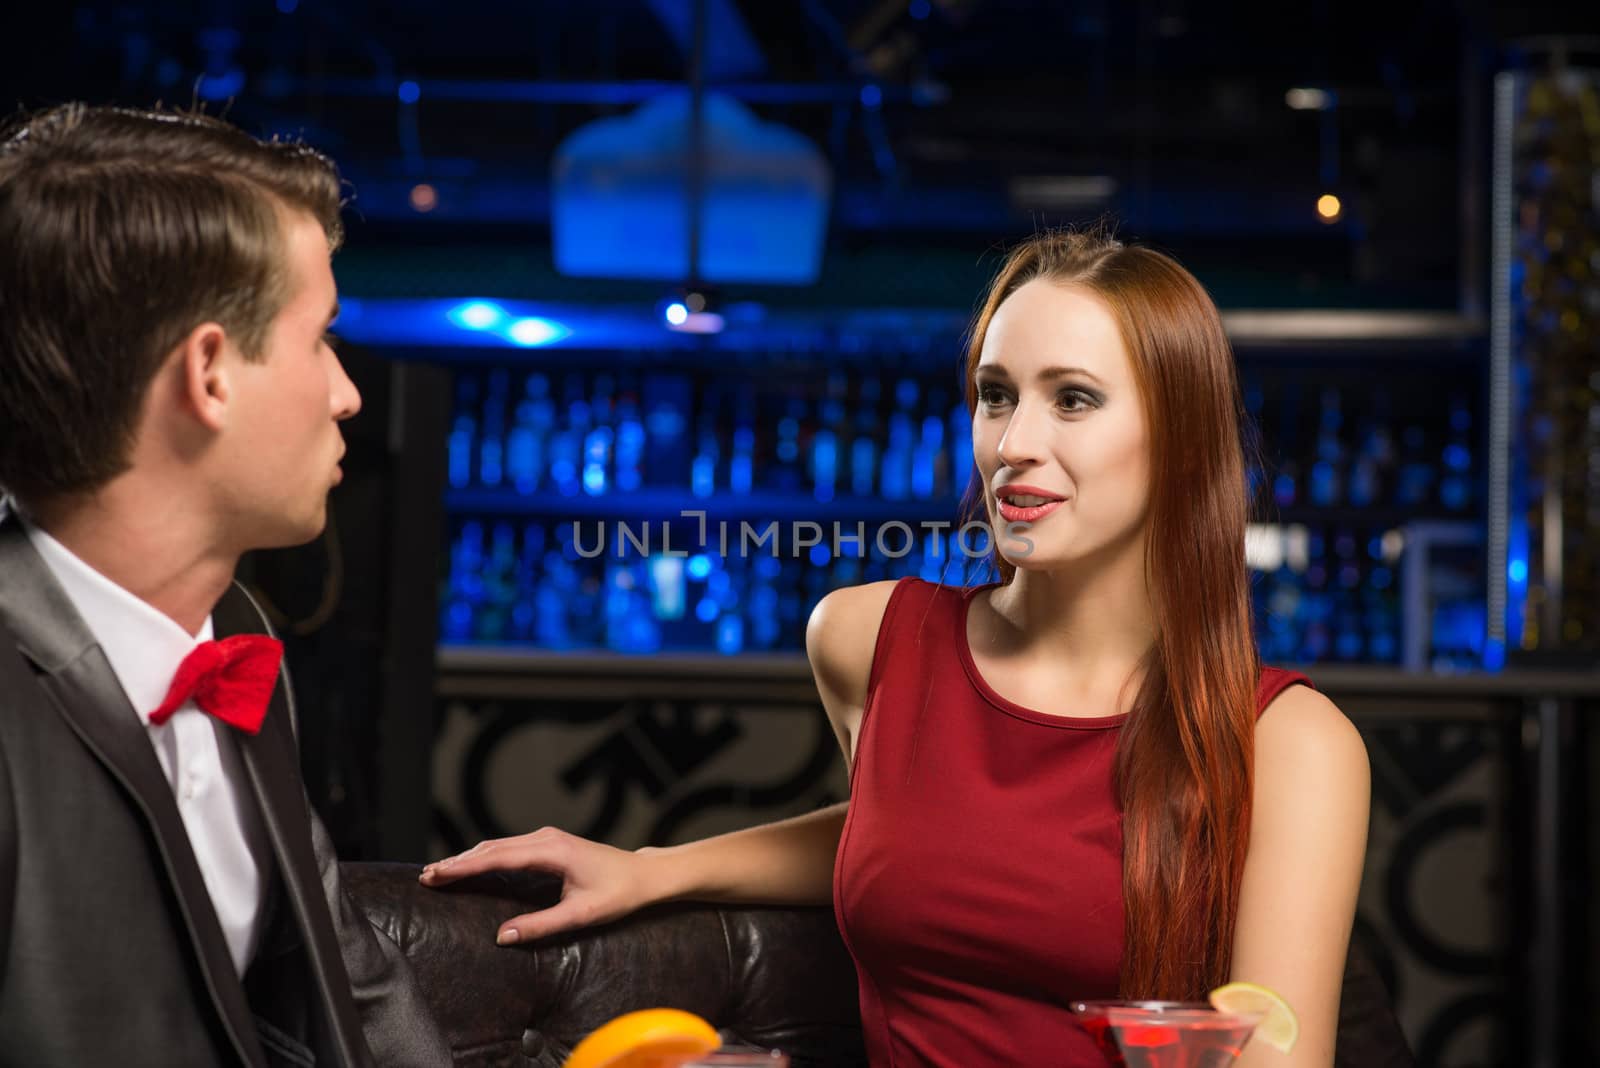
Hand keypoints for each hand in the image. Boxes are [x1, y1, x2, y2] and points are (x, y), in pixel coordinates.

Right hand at [419, 827, 659, 944]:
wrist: (643, 875)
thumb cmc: (618, 894)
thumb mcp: (581, 916)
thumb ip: (540, 926)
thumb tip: (501, 937)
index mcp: (552, 851)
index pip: (497, 857)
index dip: (464, 867)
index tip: (436, 874)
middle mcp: (546, 838)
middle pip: (491, 847)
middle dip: (458, 862)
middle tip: (426, 877)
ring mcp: (547, 838)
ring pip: (498, 845)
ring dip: (469, 858)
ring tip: (440, 872)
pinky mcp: (549, 843)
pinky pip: (509, 847)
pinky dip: (485, 856)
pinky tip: (470, 866)